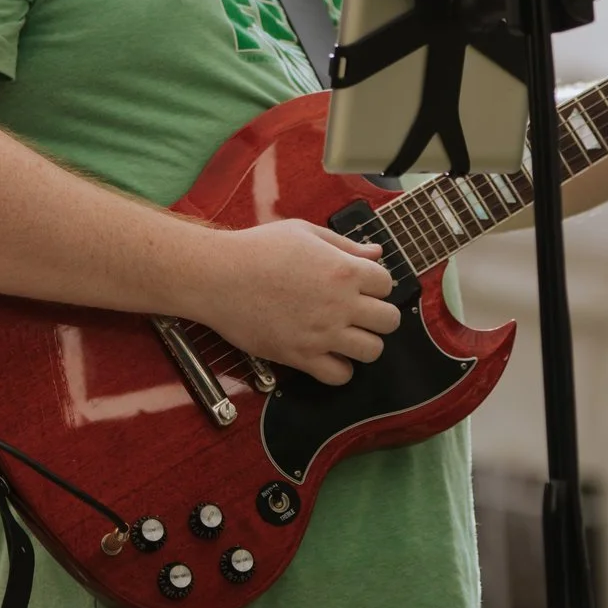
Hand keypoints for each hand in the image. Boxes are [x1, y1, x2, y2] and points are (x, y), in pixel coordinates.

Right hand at [194, 220, 400, 385]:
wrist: (218, 276)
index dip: (376, 284)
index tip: (360, 285)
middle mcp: (340, 304)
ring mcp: (323, 333)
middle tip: (357, 312)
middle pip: (389, 320)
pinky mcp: (301, 356)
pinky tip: (327, 354)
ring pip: (372, 351)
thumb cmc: (257, 248)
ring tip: (345, 334)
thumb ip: (344, 244)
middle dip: (378, 315)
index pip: (387, 284)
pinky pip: (340, 375)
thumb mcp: (304, 232)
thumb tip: (376, 252)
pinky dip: (339, 368)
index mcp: (344, 270)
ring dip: (363, 343)